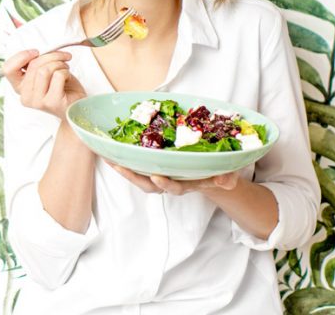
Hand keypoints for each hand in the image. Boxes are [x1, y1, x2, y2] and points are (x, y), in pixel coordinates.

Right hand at [2, 49, 85, 118]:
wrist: (76, 106)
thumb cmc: (61, 87)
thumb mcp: (44, 73)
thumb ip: (35, 64)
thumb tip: (37, 52)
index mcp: (19, 88)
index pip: (8, 69)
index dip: (21, 56)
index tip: (36, 52)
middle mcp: (25, 97)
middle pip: (33, 65)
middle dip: (51, 56)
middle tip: (62, 57)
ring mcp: (37, 102)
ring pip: (45, 70)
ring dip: (59, 64)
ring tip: (65, 68)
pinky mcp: (52, 102)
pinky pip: (58, 75)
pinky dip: (66, 72)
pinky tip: (68, 78)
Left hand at [107, 164, 241, 195]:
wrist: (207, 170)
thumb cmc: (215, 171)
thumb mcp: (225, 174)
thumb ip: (227, 178)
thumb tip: (225, 181)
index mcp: (185, 184)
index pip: (174, 187)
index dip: (165, 184)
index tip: (157, 177)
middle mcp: (168, 180)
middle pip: (147, 184)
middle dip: (133, 177)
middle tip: (120, 167)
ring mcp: (158, 172)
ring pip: (137, 174)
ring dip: (122, 167)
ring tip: (107, 157)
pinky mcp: (150, 163)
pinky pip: (134, 162)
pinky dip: (121, 156)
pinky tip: (108, 147)